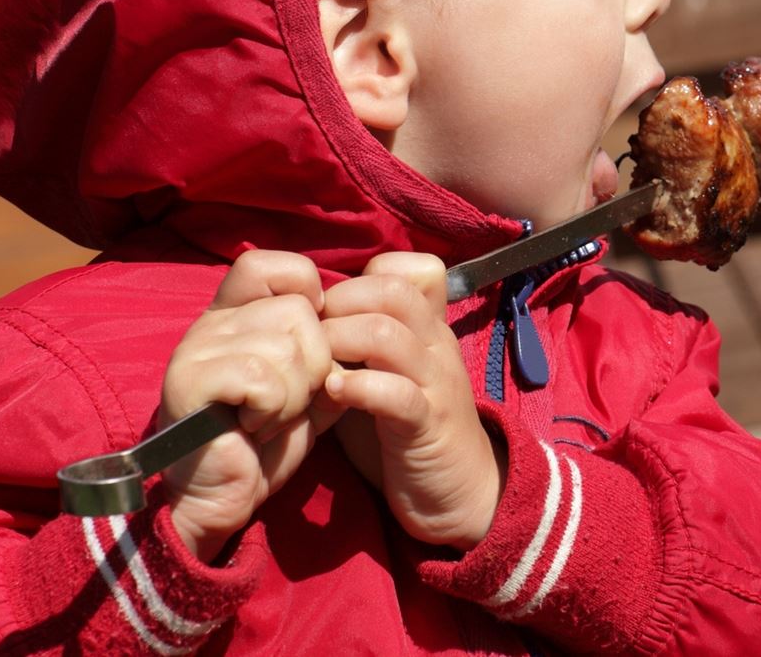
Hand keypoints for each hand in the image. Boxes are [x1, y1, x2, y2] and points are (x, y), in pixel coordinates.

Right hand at [160, 250, 339, 562]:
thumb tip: (364, 324)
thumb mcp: (309, 386)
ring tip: (267, 418)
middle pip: (298, 311)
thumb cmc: (266, 441)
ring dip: (294, 395)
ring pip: (287, 346)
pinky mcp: (189, 382)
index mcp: (234, 313)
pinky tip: (252, 429)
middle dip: (314, 365)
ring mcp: (195, 349)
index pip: (275, 266)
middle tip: (285, 402)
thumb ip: (330, 350)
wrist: (224, 497)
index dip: (307, 295)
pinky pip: (264, 379)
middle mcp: (210, 322)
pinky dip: (273, 411)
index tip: (310, 343)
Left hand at [322, 252, 504, 549]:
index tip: (325, 311)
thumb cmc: (406, 431)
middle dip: (339, 303)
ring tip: (318, 366)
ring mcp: (436, 382)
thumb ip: (356, 345)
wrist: (459, 492)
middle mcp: (435, 343)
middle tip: (311, 336)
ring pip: (388, 333)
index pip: (405, 269)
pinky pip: (397, 393)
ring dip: (340, 341)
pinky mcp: (429, 424)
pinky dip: (357, 388)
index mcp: (426, 327)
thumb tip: (301, 319)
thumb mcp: (385, 374)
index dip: (358, 278)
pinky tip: (333, 394)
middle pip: (391, 289)